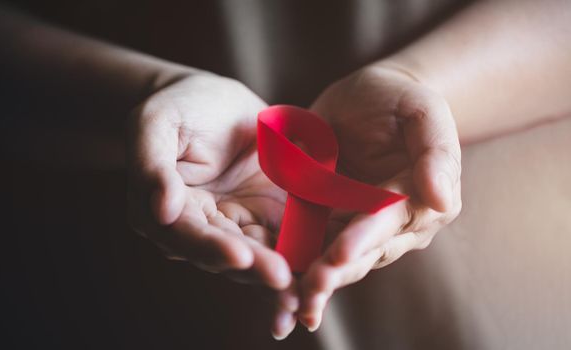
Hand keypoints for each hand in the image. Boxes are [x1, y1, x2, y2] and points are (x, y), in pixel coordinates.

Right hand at [127, 74, 297, 331]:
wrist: (217, 101)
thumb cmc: (180, 107)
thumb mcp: (155, 122)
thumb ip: (150, 164)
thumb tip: (160, 211)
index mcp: (165, 210)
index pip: (186, 234)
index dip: (211, 247)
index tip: (240, 256)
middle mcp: (200, 227)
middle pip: (224, 255)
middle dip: (253, 269)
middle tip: (281, 278)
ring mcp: (235, 226)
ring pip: (255, 260)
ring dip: (276, 280)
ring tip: (300, 295)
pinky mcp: (265, 220)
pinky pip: (282, 245)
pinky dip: (297, 265)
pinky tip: (313, 283)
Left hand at [294, 64, 461, 331]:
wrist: (371, 98)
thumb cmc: (400, 101)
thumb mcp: (422, 112)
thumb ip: (436, 152)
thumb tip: (441, 199)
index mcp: (418, 201)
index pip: (388, 223)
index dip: (364, 238)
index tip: (340, 253)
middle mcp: (391, 224)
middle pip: (362, 253)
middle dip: (335, 272)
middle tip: (310, 289)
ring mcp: (358, 226)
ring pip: (337, 261)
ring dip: (317, 283)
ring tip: (294, 306)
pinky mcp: (329, 221)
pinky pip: (313, 248)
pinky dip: (299, 270)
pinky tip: (281, 293)